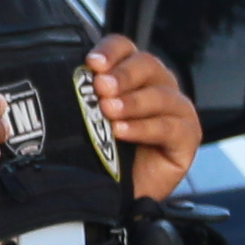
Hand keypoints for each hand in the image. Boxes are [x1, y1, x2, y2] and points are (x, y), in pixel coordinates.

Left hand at [84, 35, 200, 201]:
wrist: (115, 195)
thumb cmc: (100, 154)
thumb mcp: (85, 121)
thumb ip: (80, 98)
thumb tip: (57, 80)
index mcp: (131, 76)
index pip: (125, 49)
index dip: (111, 51)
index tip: (92, 63)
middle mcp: (157, 86)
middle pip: (147, 65)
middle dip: (122, 75)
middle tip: (100, 88)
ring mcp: (176, 110)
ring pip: (160, 95)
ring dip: (132, 102)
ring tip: (108, 111)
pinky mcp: (187, 136)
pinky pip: (170, 127)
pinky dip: (144, 128)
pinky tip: (121, 132)